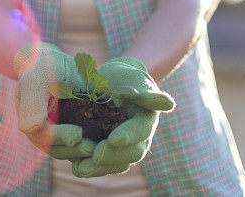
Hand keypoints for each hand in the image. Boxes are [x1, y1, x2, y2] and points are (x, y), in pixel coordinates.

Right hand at [13, 43, 94, 160]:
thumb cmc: (43, 67)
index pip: (45, 137)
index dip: (61, 138)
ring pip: (72, 148)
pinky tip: (109, 137)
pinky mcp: (76, 127)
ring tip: (102, 145)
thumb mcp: (36, 79)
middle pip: (59, 148)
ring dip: (86, 149)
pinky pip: (84, 139)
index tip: (78, 135)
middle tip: (93, 147)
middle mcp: (45, 132)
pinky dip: (95, 140)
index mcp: (32, 123)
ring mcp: (61, 131)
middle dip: (76, 149)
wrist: (56, 62)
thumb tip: (31, 128)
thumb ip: (32, 103)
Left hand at [71, 57, 174, 176]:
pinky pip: (101, 166)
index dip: (130, 136)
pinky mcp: (107, 152)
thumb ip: (146, 92)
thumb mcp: (132, 77)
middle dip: (113, 156)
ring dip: (99, 168)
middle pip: (132, 153)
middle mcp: (138, 138)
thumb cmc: (124, 77)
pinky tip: (75, 165)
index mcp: (147, 118)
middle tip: (95, 154)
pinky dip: (89, 167)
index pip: (142, 130)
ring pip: (116, 165)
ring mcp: (124, 148)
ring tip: (81, 167)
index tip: (114, 138)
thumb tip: (169, 103)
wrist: (112, 83)